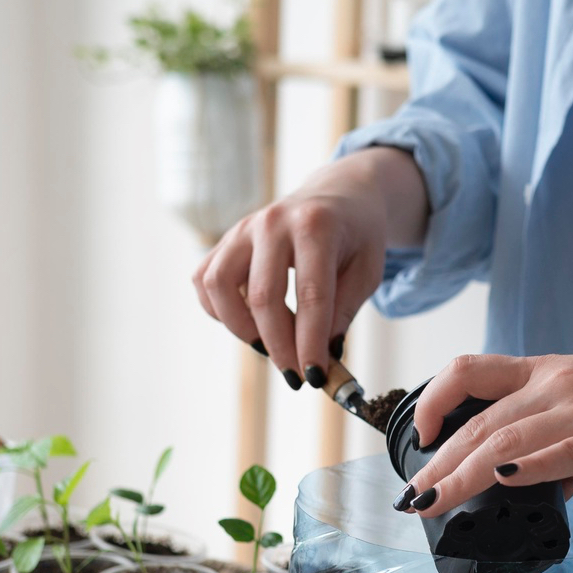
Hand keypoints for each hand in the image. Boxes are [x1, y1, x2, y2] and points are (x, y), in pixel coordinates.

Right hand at [192, 147, 425, 387]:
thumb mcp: (367, 272)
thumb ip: (343, 311)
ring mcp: (243, 228)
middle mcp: (274, 221)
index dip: (310, 343)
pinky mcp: (226, 239)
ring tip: (269, 345)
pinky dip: (219, 311)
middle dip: (278, 346)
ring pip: (219, 286)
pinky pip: (205, 281)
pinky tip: (248, 322)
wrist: (339, 195)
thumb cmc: (357, 237)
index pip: (310, 296)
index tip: (315, 377)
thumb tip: (321, 354)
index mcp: (317, 226)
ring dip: (241, 328)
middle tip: (295, 375)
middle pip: (263, 297)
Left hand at [399, 343, 572, 516]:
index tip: (423, 434)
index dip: (436, 398)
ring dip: (462, 473)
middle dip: (437, 462)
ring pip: (507, 438)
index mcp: (549, 373)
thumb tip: (540, 484)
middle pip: (479, 419)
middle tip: (412, 496)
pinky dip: (528, 466)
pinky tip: (502, 481)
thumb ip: (563, 442)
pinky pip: (563, 450)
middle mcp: (558, 385)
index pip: (472, 371)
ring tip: (433, 502)